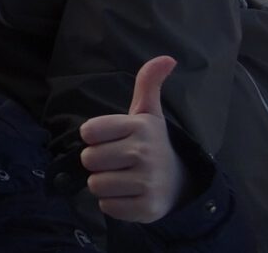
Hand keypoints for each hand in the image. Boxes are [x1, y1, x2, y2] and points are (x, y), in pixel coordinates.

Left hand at [79, 56, 185, 223]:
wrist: (179, 183)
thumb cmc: (151, 143)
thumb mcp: (148, 112)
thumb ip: (148, 83)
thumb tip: (167, 58)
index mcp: (140, 126)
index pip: (89, 131)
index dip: (93, 136)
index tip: (108, 138)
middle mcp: (144, 153)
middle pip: (89, 159)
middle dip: (97, 162)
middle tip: (115, 160)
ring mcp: (147, 182)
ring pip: (96, 185)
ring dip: (103, 184)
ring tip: (121, 177)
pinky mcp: (147, 209)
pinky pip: (107, 207)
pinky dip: (113, 203)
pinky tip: (128, 194)